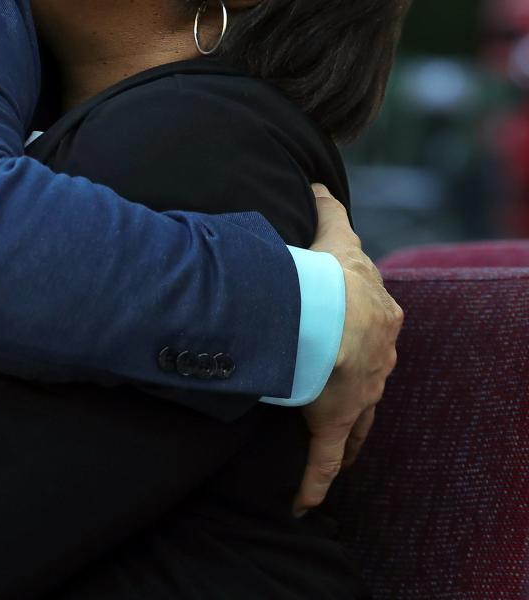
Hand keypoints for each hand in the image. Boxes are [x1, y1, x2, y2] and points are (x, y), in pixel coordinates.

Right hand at [293, 183, 402, 515]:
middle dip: (360, 385)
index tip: (352, 339)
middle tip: (343, 391)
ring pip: (357, 421)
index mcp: (378, 316)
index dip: (363, 334)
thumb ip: (327, 207)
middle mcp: (377, 359)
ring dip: (347, 434)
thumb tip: (318, 181)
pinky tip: (305, 502)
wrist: (328, 311)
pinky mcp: (331, 421)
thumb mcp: (334, 235)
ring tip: (340, 446)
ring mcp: (358, 394)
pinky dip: (315, 480)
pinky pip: (324, 457)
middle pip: (372, 376)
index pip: (376, 328)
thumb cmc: (331, 273)